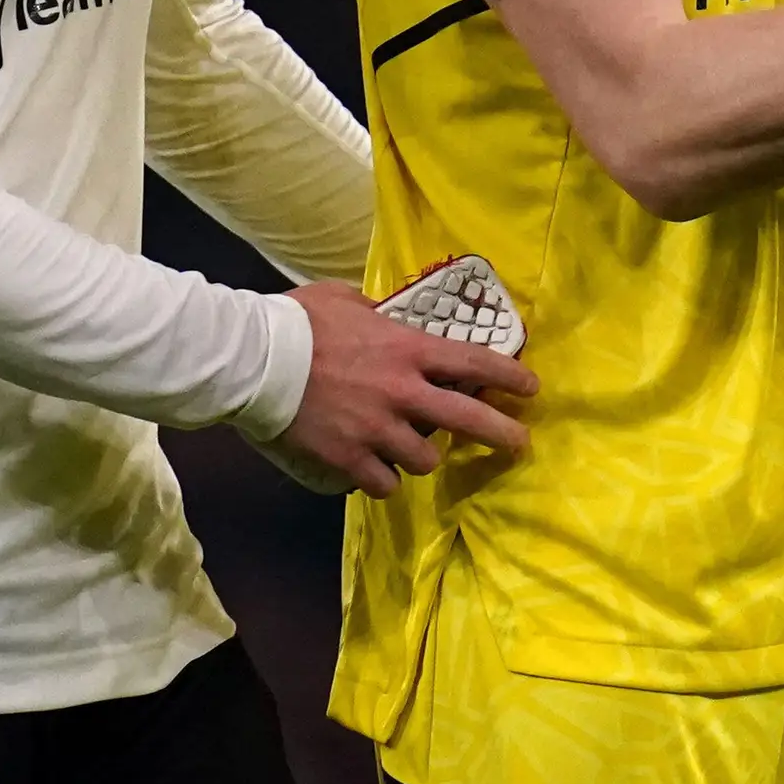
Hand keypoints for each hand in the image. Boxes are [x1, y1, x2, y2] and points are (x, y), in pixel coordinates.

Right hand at [258, 283, 535, 498]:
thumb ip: (375, 312)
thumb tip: (384, 316)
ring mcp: (377, 430)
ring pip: (426, 461)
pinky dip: (381, 478)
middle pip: (470, 420)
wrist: (253, 361)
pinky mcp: (349, 459)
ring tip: (408, 449)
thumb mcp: (344, 299)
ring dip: (422, 456)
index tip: (531, 388)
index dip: (508, 376)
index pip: (474, 362)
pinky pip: (383, 483)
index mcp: (407, 349)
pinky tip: (372, 469)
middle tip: (519, 445)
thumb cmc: (296, 321)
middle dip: (503, 435)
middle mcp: (403, 393)